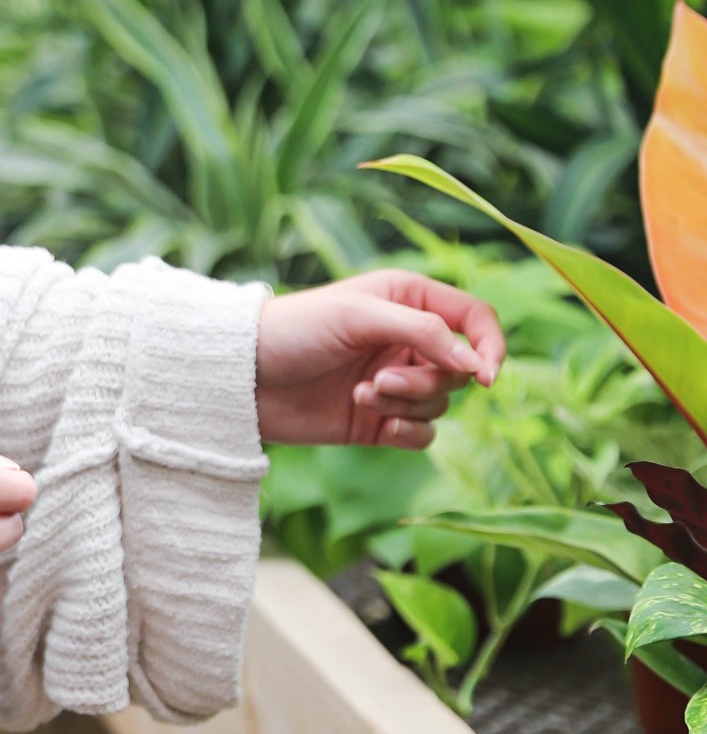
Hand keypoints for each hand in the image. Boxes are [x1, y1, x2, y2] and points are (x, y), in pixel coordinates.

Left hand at [256, 269, 504, 448]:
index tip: (485, 377)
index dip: (489, 346)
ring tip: (361, 393)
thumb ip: (422, 332)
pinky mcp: (379, 420)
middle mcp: (406, 340)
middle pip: (458, 369)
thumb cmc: (296, 329)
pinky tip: (381, 426)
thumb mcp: (359, 316)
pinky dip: (410, 432)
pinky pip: (423, 434)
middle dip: (426, 379)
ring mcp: (394, 381)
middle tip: (381, 379)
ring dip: (407, 403)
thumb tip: (476, 364)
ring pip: (440, 402)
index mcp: (408, 300)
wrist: (243, 377)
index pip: (475, 319)